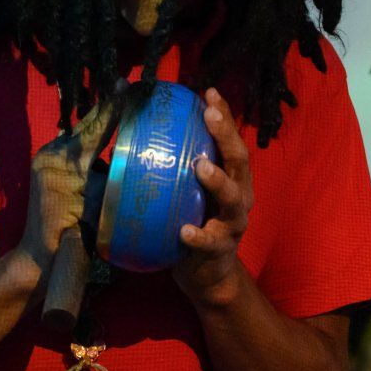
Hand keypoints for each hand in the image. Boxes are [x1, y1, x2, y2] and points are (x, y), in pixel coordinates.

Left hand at [17, 96, 116, 277]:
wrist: (40, 259)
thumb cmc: (72, 239)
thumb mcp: (100, 205)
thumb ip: (114, 178)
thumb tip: (135, 157)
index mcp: (64, 162)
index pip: (95, 127)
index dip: (114, 106)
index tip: (128, 85)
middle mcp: (51, 155)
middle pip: (85, 127)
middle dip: (108, 111)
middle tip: (129, 89)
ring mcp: (47, 161)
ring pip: (80, 137)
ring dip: (100, 126)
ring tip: (124, 111)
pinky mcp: (47, 169)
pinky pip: (75, 151)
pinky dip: (92, 144)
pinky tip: (110, 141)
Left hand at [172, 89, 252, 305]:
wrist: (208, 277)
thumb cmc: (191, 225)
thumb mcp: (185, 195)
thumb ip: (172, 171)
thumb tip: (130, 139)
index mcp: (232, 179)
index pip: (230, 141)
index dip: (224, 116)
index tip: (208, 93)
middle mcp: (240, 197)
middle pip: (239, 161)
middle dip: (226, 136)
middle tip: (209, 116)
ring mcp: (232, 225)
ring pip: (233, 198)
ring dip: (218, 180)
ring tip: (200, 166)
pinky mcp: (221, 251)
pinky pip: (209, 242)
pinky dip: (198, 236)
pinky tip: (184, 230)